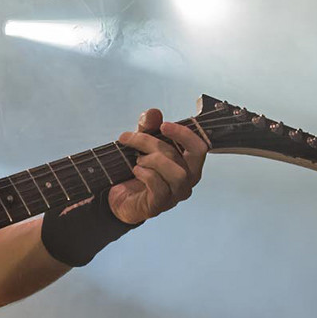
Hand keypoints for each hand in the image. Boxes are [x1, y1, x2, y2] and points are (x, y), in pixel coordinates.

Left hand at [108, 108, 207, 224]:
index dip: (184, 134)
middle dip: (155, 144)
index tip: (163, 125)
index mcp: (188, 165)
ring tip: (137, 160)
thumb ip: (147, 129)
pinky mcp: (159, 205)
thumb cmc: (137, 172)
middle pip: (183, 157)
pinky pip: (160, 187)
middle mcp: (187, 181)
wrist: (117, 197)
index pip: (199, 148)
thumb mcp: (140, 146)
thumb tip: (153, 112)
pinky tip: (136, 171)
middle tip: (132, 140)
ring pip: (177, 174)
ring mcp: (175, 195)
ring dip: (153, 161)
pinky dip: (146, 174)